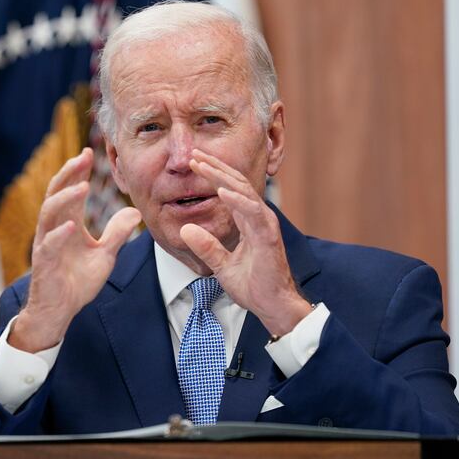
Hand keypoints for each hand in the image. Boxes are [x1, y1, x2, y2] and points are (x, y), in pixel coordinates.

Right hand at [10, 148, 140, 352]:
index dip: (79, 171)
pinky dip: (59, 234)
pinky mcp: (44, 263)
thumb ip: (117, 233)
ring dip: (65, 198)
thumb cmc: (76, 281)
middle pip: (57, 192)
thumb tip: (134, 211)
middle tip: (84, 156)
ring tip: (82, 187)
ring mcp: (47, 244)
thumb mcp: (105, 255)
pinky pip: (49, 245)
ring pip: (49, 213)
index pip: (71, 189)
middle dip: (70, 173)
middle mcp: (54, 228)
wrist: (59, 311)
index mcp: (68, 222)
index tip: (91, 152)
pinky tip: (71, 225)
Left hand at [179, 149, 311, 335]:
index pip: (230, 190)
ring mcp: (265, 224)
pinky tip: (221, 190)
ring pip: (243, 191)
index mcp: (248, 221)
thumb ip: (206, 247)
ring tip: (202, 164)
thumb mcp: (221, 265)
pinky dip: (237, 200)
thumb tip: (185, 230)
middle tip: (194, 153)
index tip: (194, 162)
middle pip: (236, 183)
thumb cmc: (253, 286)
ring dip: (222, 176)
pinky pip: (252, 212)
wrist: (272, 305)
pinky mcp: (268, 236)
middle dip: (215, 167)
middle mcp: (258, 218)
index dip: (213, 174)